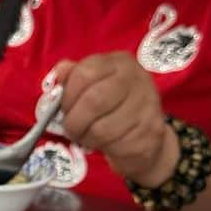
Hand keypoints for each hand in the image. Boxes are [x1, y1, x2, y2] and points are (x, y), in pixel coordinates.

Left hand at [53, 53, 176, 185]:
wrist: (145, 135)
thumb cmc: (112, 107)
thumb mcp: (94, 85)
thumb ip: (75, 76)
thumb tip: (60, 71)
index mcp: (120, 62)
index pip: (85, 72)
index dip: (67, 94)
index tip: (64, 107)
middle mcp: (137, 79)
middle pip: (93, 101)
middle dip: (74, 120)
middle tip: (70, 129)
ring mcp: (147, 106)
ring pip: (101, 129)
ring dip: (86, 137)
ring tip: (86, 137)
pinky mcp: (150, 132)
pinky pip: (115, 145)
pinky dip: (103, 148)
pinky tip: (104, 144)